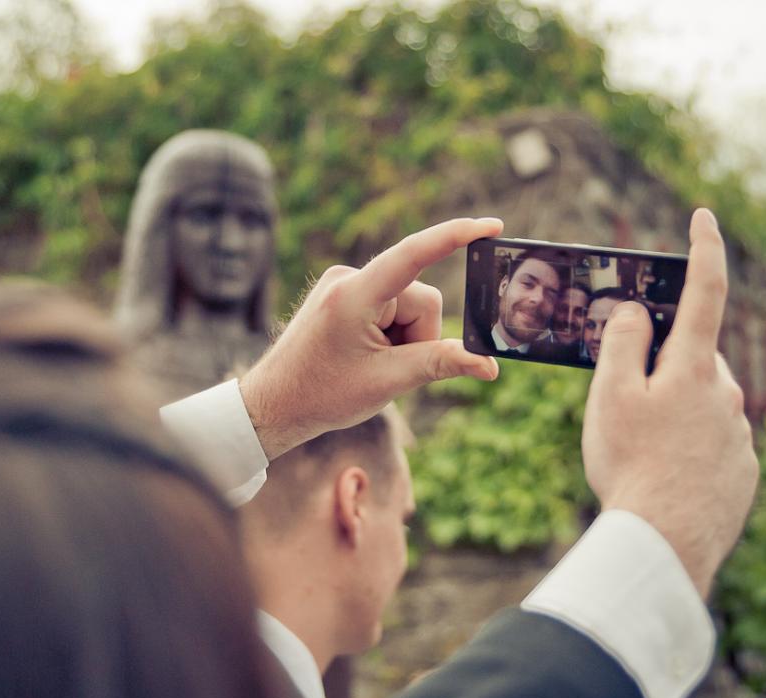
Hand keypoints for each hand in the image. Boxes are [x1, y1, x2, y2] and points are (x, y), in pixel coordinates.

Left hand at [239, 218, 501, 459]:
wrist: (274, 404)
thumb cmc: (323, 395)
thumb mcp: (388, 382)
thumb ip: (440, 364)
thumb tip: (489, 364)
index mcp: (353, 295)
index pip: (413, 255)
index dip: (455, 237)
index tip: (490, 225)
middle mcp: (347, 278)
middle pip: (420, 299)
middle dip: (417, 337)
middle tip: (388, 370)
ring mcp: (343, 283)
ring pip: (408, 306)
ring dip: (403, 339)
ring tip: (370, 365)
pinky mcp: (344, 292)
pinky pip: (389, 306)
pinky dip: (390, 334)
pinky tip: (365, 355)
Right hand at [582, 208, 757, 598]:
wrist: (666, 541)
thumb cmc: (630, 464)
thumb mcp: (609, 397)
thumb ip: (621, 344)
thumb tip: (633, 311)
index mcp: (692, 367)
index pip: (704, 292)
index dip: (703, 249)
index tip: (702, 216)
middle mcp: (726, 393)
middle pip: (693, 357)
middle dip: (663, 363)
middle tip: (623, 400)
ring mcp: (739, 433)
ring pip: (703, 402)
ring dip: (673, 411)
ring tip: (636, 452)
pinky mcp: (743, 469)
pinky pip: (712, 442)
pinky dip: (687, 448)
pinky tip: (661, 476)